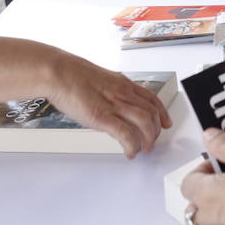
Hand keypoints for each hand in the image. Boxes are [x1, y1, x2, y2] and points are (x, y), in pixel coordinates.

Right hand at [45, 54, 171, 157]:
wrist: (59, 72)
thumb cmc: (72, 74)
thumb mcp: (99, 79)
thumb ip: (109, 90)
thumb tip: (109, 100)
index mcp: (122, 83)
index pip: (151, 98)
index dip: (162, 112)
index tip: (165, 122)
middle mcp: (123, 93)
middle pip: (151, 112)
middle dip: (156, 130)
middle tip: (152, 141)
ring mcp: (114, 105)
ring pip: (145, 123)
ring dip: (148, 139)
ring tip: (144, 149)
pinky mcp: (102, 116)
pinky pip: (126, 134)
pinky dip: (132, 146)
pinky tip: (130, 152)